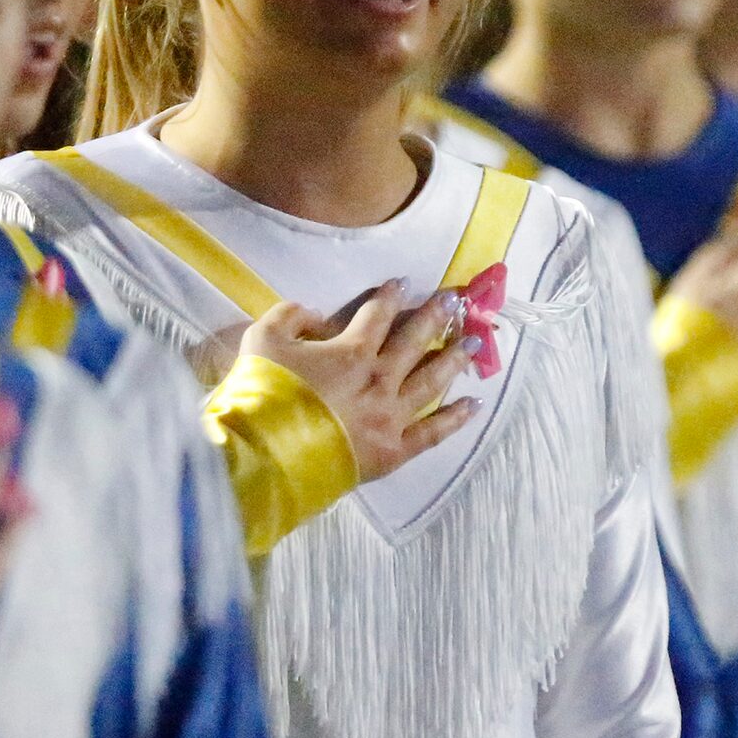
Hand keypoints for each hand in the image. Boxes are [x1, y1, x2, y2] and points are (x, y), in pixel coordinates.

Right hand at [242, 283, 478, 484]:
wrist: (265, 455)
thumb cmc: (262, 395)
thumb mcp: (262, 339)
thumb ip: (289, 316)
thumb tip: (314, 315)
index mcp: (352, 352)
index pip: (377, 315)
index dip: (390, 296)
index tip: (402, 283)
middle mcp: (380, 380)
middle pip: (414, 342)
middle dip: (435, 317)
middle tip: (455, 301)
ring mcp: (391, 417)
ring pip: (431, 382)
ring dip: (454, 360)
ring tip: (475, 343)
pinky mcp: (394, 451)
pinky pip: (432, 433)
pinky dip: (455, 419)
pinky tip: (474, 404)